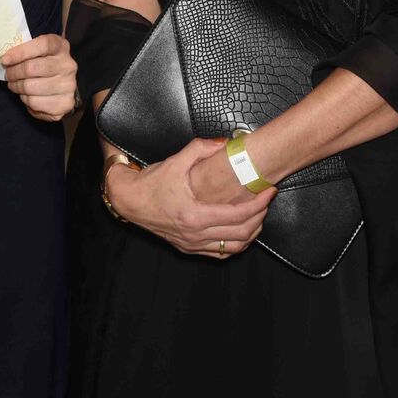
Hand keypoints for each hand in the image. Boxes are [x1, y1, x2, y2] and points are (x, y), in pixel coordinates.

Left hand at [0, 33, 76, 121]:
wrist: (64, 85)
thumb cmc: (45, 64)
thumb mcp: (38, 51)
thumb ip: (25, 51)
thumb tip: (6, 60)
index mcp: (61, 47)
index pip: (43, 45)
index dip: (21, 52)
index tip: (5, 60)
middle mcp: (68, 65)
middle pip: (31, 68)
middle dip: (13, 73)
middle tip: (8, 75)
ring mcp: (68, 85)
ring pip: (30, 88)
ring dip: (17, 88)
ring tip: (16, 85)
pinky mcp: (65, 104)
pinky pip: (34, 103)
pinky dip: (26, 100)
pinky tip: (28, 96)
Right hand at [106, 137, 272, 258]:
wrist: (129, 201)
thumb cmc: (151, 183)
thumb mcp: (175, 161)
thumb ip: (200, 148)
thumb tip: (225, 143)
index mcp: (194, 215)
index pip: (238, 215)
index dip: (259, 204)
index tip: (269, 191)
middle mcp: (194, 234)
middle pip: (241, 234)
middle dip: (260, 217)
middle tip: (267, 200)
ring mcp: (192, 245)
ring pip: (233, 248)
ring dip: (251, 233)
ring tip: (259, 215)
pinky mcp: (188, 248)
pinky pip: (220, 254)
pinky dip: (235, 244)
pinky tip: (241, 231)